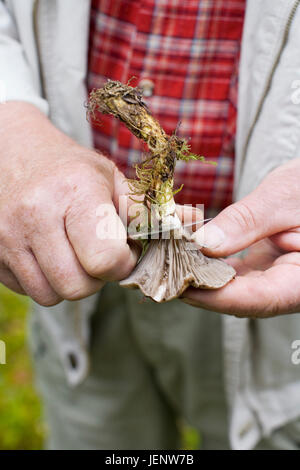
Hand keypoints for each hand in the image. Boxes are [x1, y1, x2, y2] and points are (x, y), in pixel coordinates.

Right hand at [0, 102, 138, 304]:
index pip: (106, 260)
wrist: (11, 153)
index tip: (119, 249)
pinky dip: (44, 279)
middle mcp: (36, 215)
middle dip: (95, 278)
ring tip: (71, 251)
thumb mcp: (111, 180)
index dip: (120, 263)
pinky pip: (27, 290)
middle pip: (78, 286)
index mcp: (75, 193)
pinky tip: (48, 253)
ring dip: (69, 281)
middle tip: (94, 252)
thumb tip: (194, 226)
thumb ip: (147, 210)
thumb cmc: (70, 169)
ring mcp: (7, 237)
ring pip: (51, 294)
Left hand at [182, 159, 299, 317]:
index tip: (181, 288)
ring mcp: (279, 277)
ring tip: (170, 263)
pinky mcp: (267, 266)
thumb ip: (245, 224)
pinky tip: (189, 254)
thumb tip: (203, 244)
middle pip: (243, 299)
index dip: (216, 297)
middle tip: (165, 275)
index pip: (258, 298)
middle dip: (202, 289)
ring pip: (237, 288)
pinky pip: (237, 273)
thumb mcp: (282, 199)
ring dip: (204, 277)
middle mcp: (292, 285)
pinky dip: (212, 264)